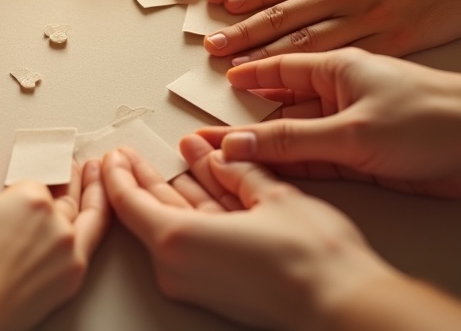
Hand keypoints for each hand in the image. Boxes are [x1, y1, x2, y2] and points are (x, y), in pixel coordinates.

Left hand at [103, 141, 396, 329]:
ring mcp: (195, 283)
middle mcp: (177, 268)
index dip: (118, 173)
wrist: (345, 307)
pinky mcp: (216, 291)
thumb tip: (213, 153)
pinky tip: (202, 189)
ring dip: (171, 193)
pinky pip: (193, 244)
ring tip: (171, 162)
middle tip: (129, 155)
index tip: (114, 153)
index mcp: (177, 241)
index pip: (128, 202)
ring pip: (172, 227)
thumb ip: (236, 170)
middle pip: (146, 215)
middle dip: (138, 180)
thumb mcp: (272, 196)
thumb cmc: (311, 258)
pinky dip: (193, 214)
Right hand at [201, 48, 460, 196]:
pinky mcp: (369, 152)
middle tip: (207, 131)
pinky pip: (318, 157)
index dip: (246, 72)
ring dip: (266, 145)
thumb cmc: (434, 118)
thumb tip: (237, 142)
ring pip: (298, 134)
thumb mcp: (353, 132)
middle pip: (282, 105)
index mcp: (338, 67)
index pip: (278, 67)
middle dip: (245, 117)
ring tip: (225, 157)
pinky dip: (293, 165)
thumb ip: (292, 140)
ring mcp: (356, 122)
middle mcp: (343, 90)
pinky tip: (269, 173)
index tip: (216, 73)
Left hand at [202, 0, 460, 59]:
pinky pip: (344, 60)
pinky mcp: (394, 38)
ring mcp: (368, 13)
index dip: (243, 3)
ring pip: (306, 39)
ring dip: (266, 58)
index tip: (213, 19)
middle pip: (280, 13)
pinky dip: (313, 76)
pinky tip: (294, 88)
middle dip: (241, 35)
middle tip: (210, 53)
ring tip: (236, 74)